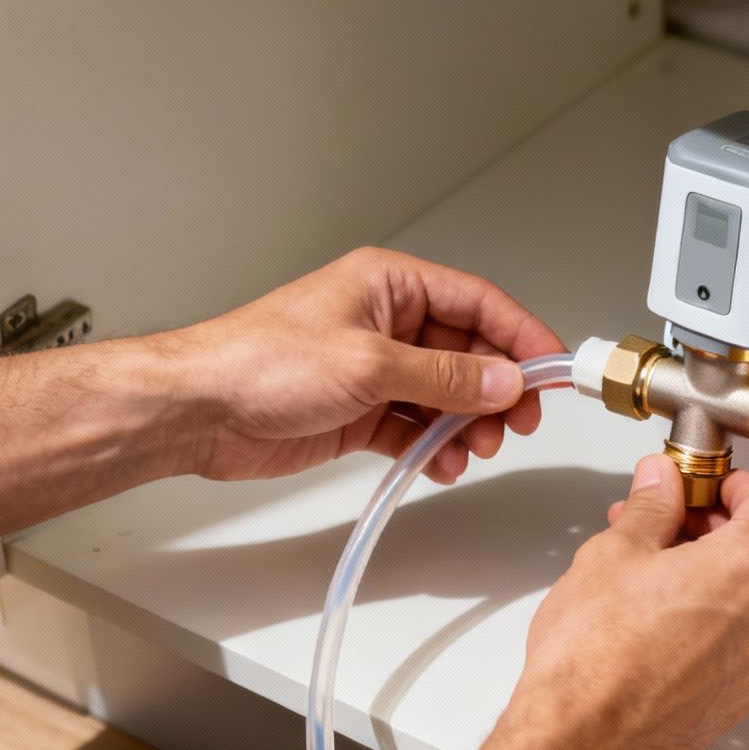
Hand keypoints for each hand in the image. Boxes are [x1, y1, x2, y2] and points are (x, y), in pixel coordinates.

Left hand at [163, 247, 564, 481]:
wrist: (196, 411)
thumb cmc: (261, 363)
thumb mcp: (369, 365)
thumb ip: (446, 377)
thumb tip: (505, 382)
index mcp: (390, 285)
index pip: (479, 302)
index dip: (521, 336)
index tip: (552, 371)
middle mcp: (387, 322)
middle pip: (469, 352)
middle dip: (495, 390)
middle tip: (513, 424)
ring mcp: (374, 369)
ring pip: (446, 395)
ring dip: (466, 424)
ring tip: (471, 449)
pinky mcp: (359, 411)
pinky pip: (415, 427)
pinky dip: (433, 447)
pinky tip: (440, 464)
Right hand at [486, 455, 748, 749]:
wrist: (584, 741)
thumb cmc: (595, 657)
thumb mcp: (615, 552)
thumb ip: (652, 507)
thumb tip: (663, 482)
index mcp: (748, 568)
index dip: (740, 486)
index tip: (711, 486)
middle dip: (736, 526)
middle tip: (684, 522)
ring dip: (729, 572)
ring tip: (664, 568)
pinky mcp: (745, 694)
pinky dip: (726, 616)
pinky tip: (673, 614)